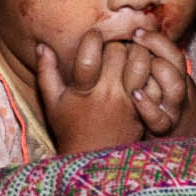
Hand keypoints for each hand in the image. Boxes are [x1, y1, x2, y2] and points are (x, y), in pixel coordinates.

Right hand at [35, 23, 153, 155]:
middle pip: (119, 52)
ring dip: (137, 51)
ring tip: (130, 52)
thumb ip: (46, 72)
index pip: (91, 54)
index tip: (94, 35)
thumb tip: (41, 46)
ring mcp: (128, 102)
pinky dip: (151, 70)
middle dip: (116, 42)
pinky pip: (154, 81)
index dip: (94, 37)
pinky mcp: (144, 109)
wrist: (93, 160)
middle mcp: (108, 93)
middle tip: (114, 43)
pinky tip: (143, 68)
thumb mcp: (52, 102)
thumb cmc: (70, 129)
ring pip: (141, 62)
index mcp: (84, 90)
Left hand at [123, 28, 195, 135]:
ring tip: (140, 63)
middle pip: (176, 64)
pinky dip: (149, 107)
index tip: (136, 31)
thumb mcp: (162, 82)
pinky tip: (135, 95)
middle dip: (158, 48)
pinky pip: (159, 119)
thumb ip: (151, 63)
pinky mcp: (162, 129)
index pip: (173, 50)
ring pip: (174, 87)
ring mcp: (172, 110)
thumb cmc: (163, 106)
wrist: (183, 144)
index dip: (156, 38)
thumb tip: (130, 37)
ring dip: (159, 72)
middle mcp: (178, 91)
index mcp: (178, 75)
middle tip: (135, 41)